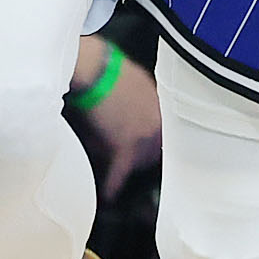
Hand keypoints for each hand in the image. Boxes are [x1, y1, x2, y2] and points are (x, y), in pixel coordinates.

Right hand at [72, 39, 161, 198]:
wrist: (96, 67)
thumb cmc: (107, 66)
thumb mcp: (134, 80)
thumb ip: (140, 99)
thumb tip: (129, 116)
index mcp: (159, 103)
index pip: (162, 132)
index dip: (152, 142)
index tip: (148, 149)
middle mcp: (157, 121)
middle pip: (154, 150)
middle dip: (142, 157)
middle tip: (129, 162)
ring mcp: (143, 135)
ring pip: (138, 161)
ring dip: (126, 166)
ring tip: (114, 171)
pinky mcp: (124, 145)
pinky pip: (119, 170)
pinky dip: (112, 182)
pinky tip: (108, 192)